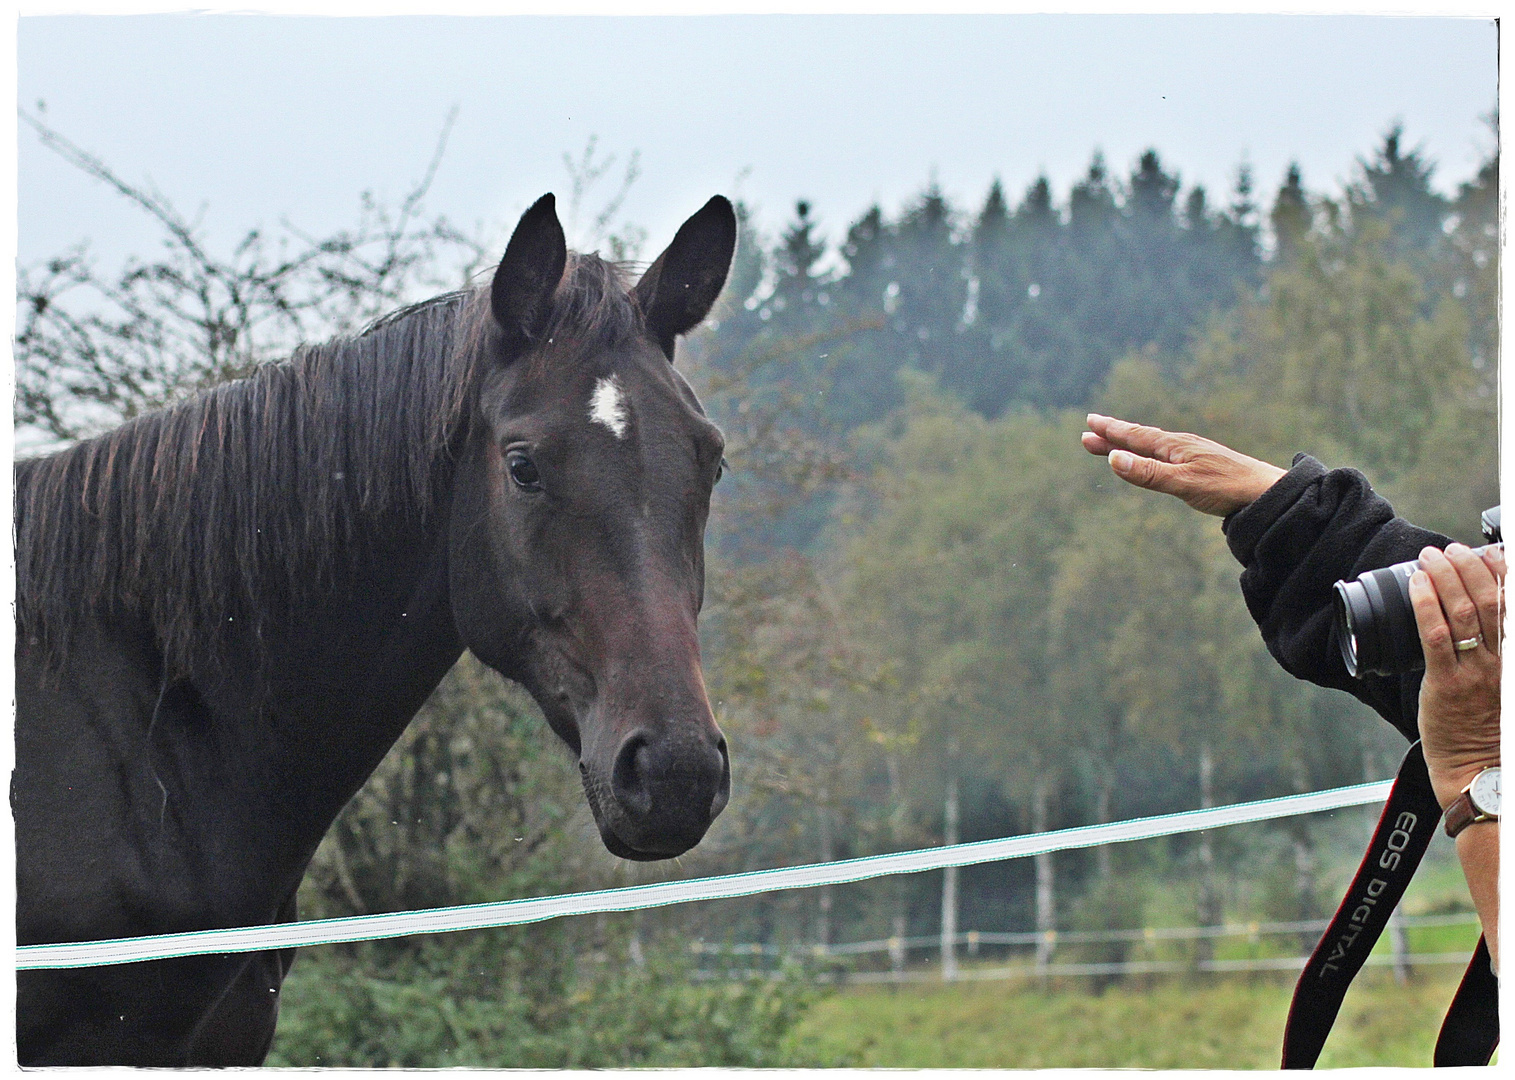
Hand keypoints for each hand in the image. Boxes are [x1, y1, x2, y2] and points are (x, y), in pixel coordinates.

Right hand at [1081, 414, 1286, 516]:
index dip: (1111, 432)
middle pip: (1140, 438)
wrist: (1266, 492)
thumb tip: (1113, 459)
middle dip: (1114, 435)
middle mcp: (1181, 445)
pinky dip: (1149, 451)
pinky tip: (1154, 455)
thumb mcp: (1182, 483)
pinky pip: (1165, 452)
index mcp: (1175, 447)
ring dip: (1130, 443)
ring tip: (1114, 441)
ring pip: (1153, 445)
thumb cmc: (1226, 488)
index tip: (1090, 424)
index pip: (1135, 436)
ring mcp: (1192, 453)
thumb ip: (1148, 473)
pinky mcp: (1201, 463)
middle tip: (1089, 430)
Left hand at [1410, 543, 1502, 809]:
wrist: (1481, 772)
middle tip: (1453, 549)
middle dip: (1470, 567)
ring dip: (1445, 577)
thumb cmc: (1492, 728)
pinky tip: (1417, 584)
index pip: (1514, 605)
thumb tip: (1487, 620)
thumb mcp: (1507, 685)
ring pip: (1462, 612)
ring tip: (1431, 557)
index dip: (1503, 572)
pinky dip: (1425, 603)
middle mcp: (1503, 661)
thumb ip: (1502, 650)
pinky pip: (1435, 636)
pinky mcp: (1447, 683)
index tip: (1490, 551)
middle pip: (1489, 600)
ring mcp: (1476, 672)